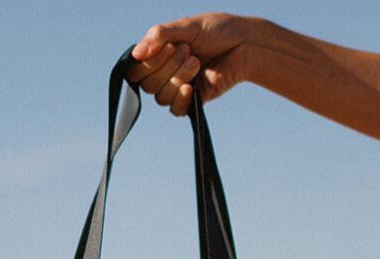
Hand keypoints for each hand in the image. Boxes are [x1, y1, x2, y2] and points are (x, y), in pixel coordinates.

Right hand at [127, 13, 253, 115]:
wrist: (243, 44)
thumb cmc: (215, 31)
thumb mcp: (186, 26)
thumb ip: (160, 36)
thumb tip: (135, 53)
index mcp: (158, 55)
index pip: (136, 70)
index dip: (148, 63)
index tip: (167, 46)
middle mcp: (163, 73)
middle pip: (148, 85)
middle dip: (167, 67)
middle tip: (187, 50)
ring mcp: (177, 89)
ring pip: (161, 97)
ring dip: (178, 78)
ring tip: (196, 61)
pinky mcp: (191, 102)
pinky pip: (175, 110)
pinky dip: (180, 99)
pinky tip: (191, 87)